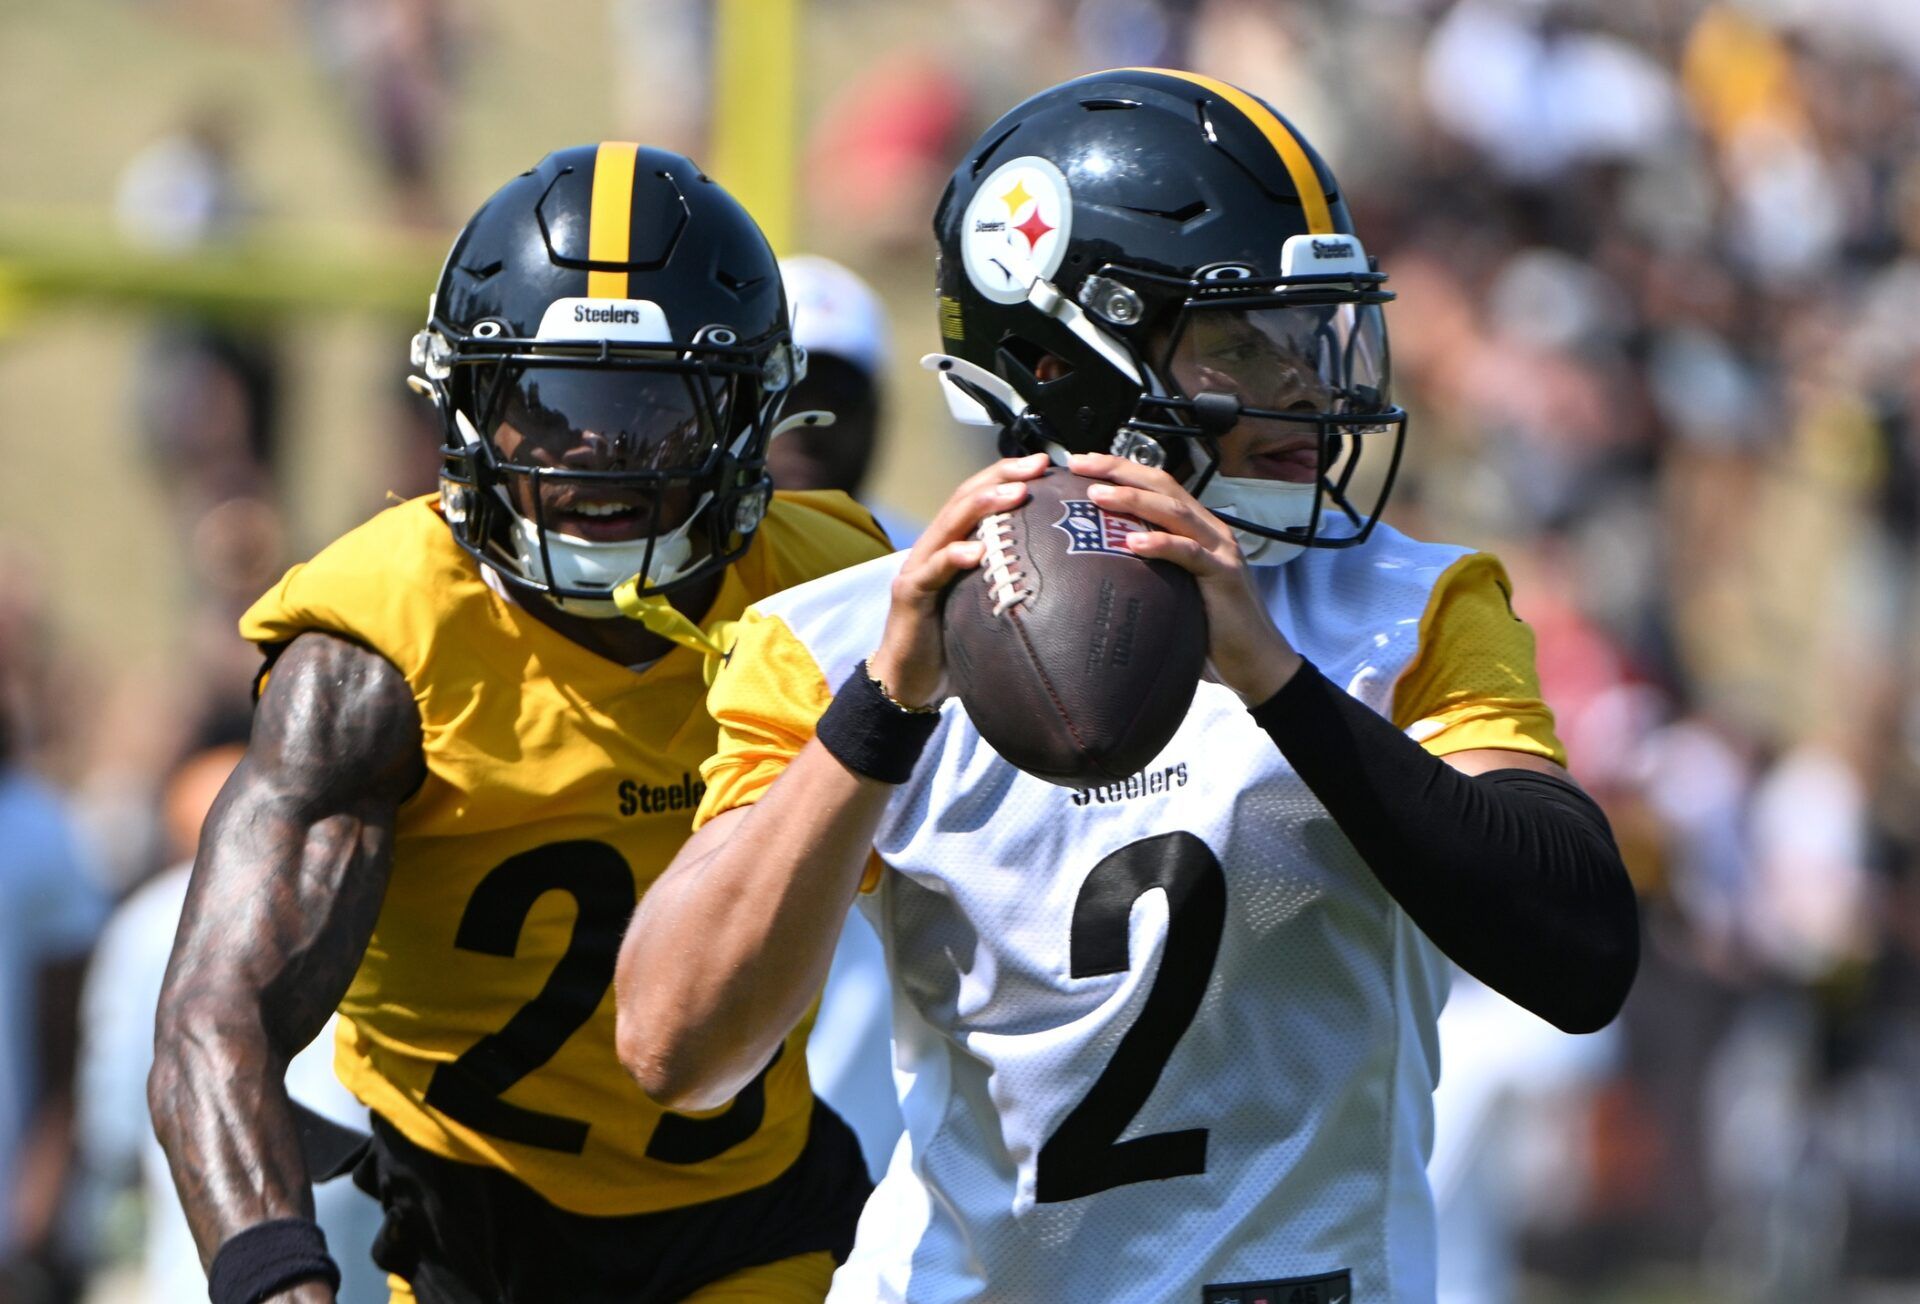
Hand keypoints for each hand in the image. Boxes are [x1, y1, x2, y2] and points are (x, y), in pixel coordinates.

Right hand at [868, 454, 1050, 705]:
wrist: (907, 682)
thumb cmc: (952, 646)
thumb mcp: (989, 608)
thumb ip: (1012, 587)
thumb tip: (1068, 580)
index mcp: (954, 546)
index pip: (980, 498)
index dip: (1009, 476)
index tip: (1044, 464)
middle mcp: (935, 548)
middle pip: (965, 498)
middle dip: (1001, 477)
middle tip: (1036, 465)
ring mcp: (919, 568)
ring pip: (948, 524)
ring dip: (982, 505)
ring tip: (1014, 494)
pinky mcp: (909, 595)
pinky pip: (931, 571)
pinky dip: (953, 557)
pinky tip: (975, 552)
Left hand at [1070, 452, 1302, 704]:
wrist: (1257, 658)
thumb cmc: (1212, 626)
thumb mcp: (1175, 585)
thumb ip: (1151, 566)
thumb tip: (1103, 561)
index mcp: (1196, 527)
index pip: (1156, 484)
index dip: (1120, 469)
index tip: (1082, 464)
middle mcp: (1209, 530)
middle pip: (1163, 484)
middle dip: (1119, 470)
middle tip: (1080, 464)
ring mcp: (1220, 549)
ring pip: (1174, 511)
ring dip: (1133, 500)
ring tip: (1098, 496)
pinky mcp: (1225, 575)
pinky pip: (1190, 553)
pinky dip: (1161, 544)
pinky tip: (1133, 543)